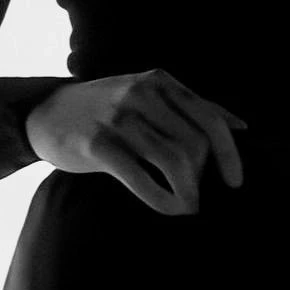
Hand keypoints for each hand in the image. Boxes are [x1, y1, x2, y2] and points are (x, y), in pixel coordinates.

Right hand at [24, 68, 248, 216]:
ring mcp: (119, 117)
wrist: (48, 112)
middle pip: (194, 143)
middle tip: (198, 196)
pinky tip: (168, 207)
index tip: (235, 183)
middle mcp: (142, 93)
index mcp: (160, 81)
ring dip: (187, 192)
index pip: (209, 118)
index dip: (229, 154)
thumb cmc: (110, 108)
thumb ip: (192, 107)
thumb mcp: (150, 95)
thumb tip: (241, 127)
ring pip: (172, 159)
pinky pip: (141, 177)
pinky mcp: (97, 143)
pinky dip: (161, 198)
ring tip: (187, 206)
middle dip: (203, 176)